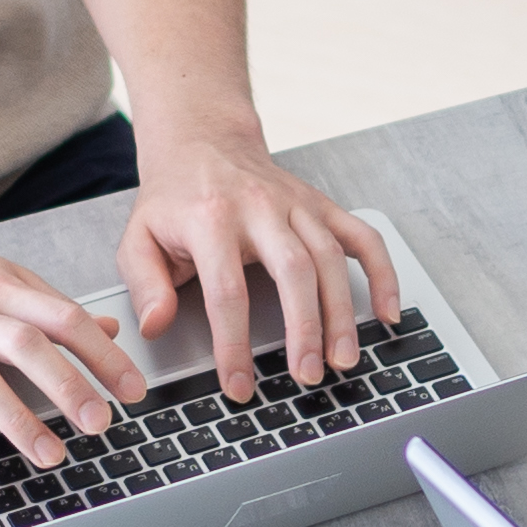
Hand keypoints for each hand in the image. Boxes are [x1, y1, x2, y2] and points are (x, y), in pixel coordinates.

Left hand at [116, 126, 404, 400]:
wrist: (202, 142)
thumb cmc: (172, 200)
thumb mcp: (138, 238)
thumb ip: (145, 285)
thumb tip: (155, 326)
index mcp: (210, 218)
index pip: (226, 290)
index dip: (233, 343)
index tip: (239, 385)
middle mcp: (259, 207)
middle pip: (293, 270)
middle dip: (304, 328)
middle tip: (307, 376)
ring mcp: (296, 204)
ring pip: (330, 258)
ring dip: (342, 312)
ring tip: (343, 359)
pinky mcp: (321, 205)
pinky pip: (362, 237)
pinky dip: (383, 273)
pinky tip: (389, 312)